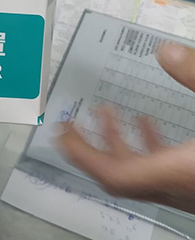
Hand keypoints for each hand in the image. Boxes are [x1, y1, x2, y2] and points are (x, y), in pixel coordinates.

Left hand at [56, 42, 194, 213]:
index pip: (114, 175)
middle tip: (70, 123)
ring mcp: (189, 189)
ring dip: (119, 142)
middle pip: (121, 176)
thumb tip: (165, 53)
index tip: (60, 133)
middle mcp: (180, 188)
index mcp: (179, 174)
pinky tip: (149, 122)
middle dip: (92, 146)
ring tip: (105, 111)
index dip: (82, 155)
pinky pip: (162, 168)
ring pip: (142, 173)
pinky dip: (149, 145)